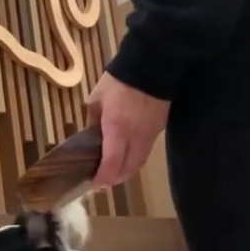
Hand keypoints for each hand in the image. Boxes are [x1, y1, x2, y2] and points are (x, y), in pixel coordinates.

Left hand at [85, 72, 169, 187]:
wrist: (151, 66)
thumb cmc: (118, 82)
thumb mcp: (96, 100)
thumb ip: (92, 121)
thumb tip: (91, 136)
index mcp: (117, 128)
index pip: (112, 163)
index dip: (103, 177)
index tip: (94, 184)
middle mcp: (136, 137)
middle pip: (128, 169)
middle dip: (114, 180)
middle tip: (102, 183)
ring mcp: (150, 134)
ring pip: (139, 163)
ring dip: (126, 172)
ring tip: (113, 173)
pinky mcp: (158, 130)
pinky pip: (145, 152)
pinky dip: (134, 160)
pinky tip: (125, 157)